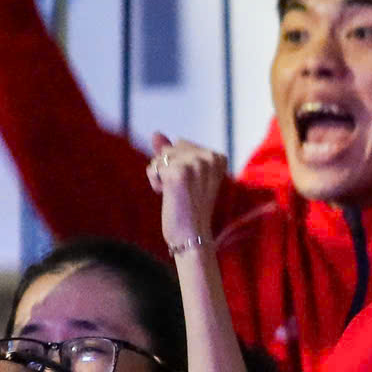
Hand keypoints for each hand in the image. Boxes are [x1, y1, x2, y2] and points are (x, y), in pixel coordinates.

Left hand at [148, 134, 225, 249]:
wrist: (192, 238)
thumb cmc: (189, 210)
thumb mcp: (185, 176)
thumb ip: (172, 153)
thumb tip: (156, 133)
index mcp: (218, 157)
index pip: (183, 144)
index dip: (180, 165)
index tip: (192, 187)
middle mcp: (209, 157)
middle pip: (171, 148)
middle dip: (169, 168)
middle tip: (183, 193)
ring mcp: (195, 164)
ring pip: (161, 157)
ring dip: (161, 176)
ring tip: (176, 195)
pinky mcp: (178, 172)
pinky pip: (153, 167)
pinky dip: (155, 182)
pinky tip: (168, 196)